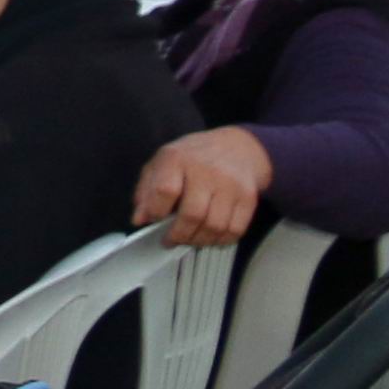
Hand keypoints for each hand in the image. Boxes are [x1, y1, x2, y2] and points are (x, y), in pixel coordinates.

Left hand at [130, 125, 277, 246]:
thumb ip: (147, 190)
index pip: (165, 191)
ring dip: (199, 240)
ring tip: (190, 238)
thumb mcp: (162, 163)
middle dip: (178, 235)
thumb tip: (139, 219)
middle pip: (192, 215)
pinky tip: (210, 236)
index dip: (156, 212)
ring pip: (215, 227)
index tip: (153, 220)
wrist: (238, 148)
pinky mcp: (248, 198)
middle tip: (171, 240)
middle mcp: (207, 171)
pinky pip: (235, 230)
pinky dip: (220, 240)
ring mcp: (231, 185)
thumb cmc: (194, 158)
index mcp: (178, 159)